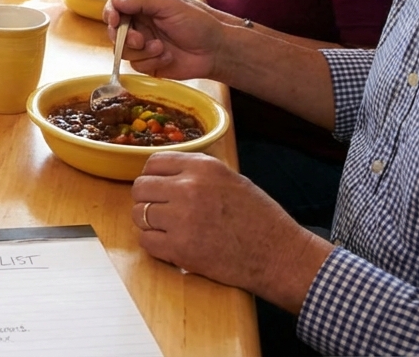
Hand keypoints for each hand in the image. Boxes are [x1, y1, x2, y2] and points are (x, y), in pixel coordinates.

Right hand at [104, 0, 227, 79]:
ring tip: (161, 48)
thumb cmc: (197, 21)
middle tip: (139, 40)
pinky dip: (151, 61)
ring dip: (141, 51)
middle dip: (124, 37)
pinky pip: (136, 65)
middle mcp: (140, 23)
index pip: (116, 6)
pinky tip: (168, 57)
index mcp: (144, 4)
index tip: (114, 21)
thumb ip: (140, 1)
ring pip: (122, 50)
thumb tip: (114, 0)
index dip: (110, 13)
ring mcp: (143, 44)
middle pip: (114, 31)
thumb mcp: (169, 4)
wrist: (216, 50)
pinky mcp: (148, 62)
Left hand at [131, 152, 331, 310]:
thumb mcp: (231, 179)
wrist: (280, 255)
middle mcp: (189, 187)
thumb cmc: (260, 219)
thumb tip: (165, 175)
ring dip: (149, 223)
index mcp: (203, 167)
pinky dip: (154, 244)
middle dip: (147, 200)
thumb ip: (197, 174)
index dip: (152, 177)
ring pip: (139, 214)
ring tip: (169, 230)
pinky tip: (171, 246)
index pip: (154, 162)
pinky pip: (146, 241)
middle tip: (161, 211)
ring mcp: (182, 218)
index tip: (158, 188)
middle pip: (140, 187)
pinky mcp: (180, 248)